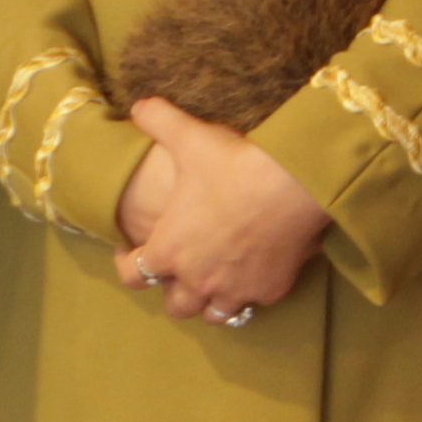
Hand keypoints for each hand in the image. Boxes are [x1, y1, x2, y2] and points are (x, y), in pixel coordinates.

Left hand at [114, 98, 329, 325]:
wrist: (293, 184)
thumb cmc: (235, 164)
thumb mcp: (190, 138)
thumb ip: (159, 121)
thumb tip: (138, 106)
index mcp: (169, 248)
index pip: (134, 275)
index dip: (128, 266)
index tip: (132, 254)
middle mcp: (198, 278)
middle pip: (176, 306)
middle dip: (174, 292)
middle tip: (179, 273)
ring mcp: (236, 289)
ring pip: (215, 315)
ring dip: (211, 303)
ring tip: (215, 285)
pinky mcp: (270, 290)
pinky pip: (255, 302)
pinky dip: (251, 293)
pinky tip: (255, 275)